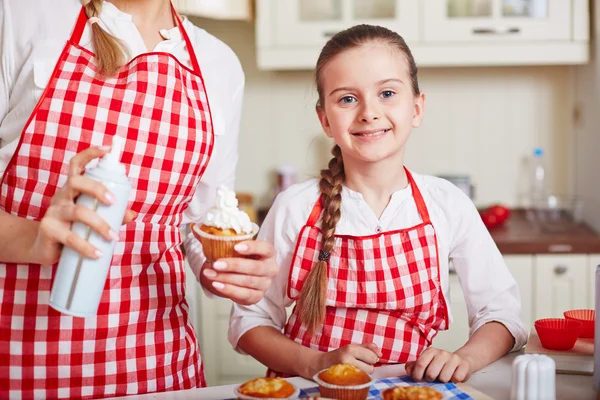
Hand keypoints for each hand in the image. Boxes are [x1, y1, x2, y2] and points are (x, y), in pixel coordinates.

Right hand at [29, 146, 135, 265]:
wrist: (42, 247)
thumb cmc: (71, 227)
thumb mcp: (91, 218)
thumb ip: (112, 215)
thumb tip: (132, 214)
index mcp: (72, 189)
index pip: (77, 164)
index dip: (90, 154)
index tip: (107, 149)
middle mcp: (61, 196)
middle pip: (77, 182)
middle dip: (97, 189)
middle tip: (114, 202)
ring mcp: (53, 213)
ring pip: (77, 212)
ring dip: (99, 224)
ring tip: (113, 237)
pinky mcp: (49, 231)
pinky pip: (70, 238)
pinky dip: (87, 246)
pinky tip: (98, 253)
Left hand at [201, 239, 277, 304]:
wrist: (241, 276)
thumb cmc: (240, 258)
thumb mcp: (232, 246)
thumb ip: (217, 237)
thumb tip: (195, 228)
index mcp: (268, 252)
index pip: (264, 248)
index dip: (252, 247)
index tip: (236, 246)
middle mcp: (270, 268)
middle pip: (255, 267)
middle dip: (234, 265)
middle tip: (216, 263)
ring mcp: (265, 284)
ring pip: (247, 282)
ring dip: (227, 278)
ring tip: (210, 274)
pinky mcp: (257, 297)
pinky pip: (243, 294)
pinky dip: (229, 290)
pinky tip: (217, 284)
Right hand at [316, 343, 381, 376]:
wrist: (321, 365)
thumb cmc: (340, 355)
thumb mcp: (353, 347)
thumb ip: (368, 347)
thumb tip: (380, 354)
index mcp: (350, 348)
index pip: (373, 356)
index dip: (371, 358)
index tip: (364, 358)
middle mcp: (347, 359)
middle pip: (371, 367)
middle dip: (368, 366)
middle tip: (357, 364)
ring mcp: (344, 370)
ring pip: (366, 375)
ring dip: (363, 373)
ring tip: (354, 369)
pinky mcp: (343, 380)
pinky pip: (360, 381)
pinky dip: (358, 378)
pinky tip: (352, 375)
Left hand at [405, 347, 472, 382]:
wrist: (462, 361)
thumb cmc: (441, 364)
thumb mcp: (427, 363)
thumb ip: (415, 366)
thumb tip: (408, 370)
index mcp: (430, 351)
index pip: (420, 364)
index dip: (417, 375)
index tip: (418, 379)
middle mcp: (442, 353)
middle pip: (431, 373)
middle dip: (431, 379)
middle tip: (434, 377)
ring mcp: (453, 358)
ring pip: (443, 378)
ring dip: (443, 381)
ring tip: (444, 376)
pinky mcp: (464, 365)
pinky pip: (456, 379)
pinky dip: (454, 381)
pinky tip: (453, 376)